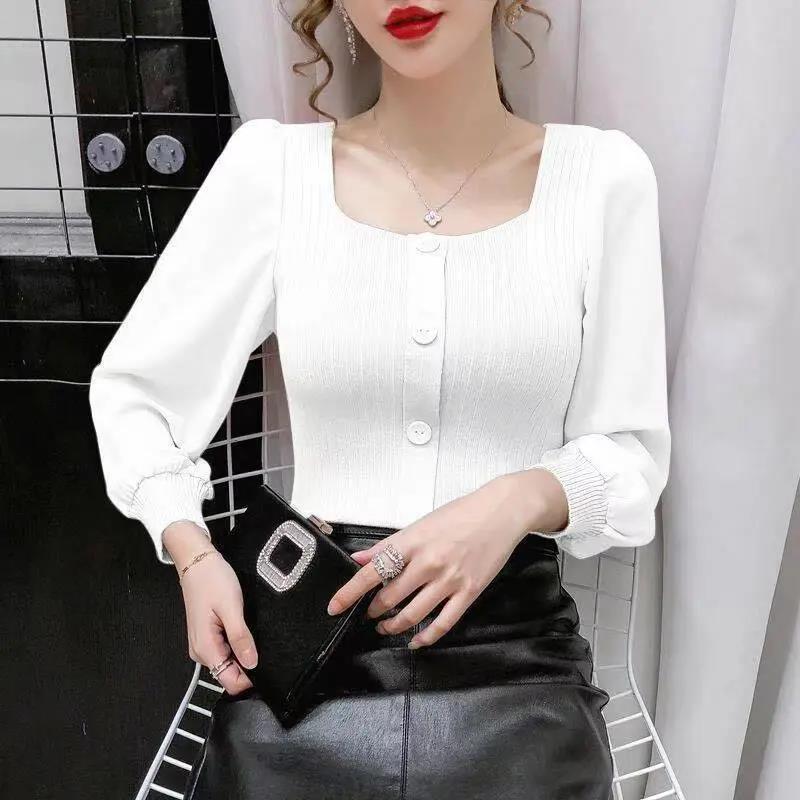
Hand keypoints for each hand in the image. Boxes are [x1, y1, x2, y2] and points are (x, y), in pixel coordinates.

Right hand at [166, 521, 257, 695]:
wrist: (197, 561)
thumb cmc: (212, 580)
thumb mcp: (231, 608)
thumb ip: (241, 638)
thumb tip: (252, 664)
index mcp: (206, 648)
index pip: (229, 682)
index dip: (249, 681)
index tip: (268, 671)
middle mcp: (201, 650)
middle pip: (229, 673)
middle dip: (248, 667)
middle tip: (264, 647)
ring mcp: (204, 643)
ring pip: (228, 661)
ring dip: (243, 654)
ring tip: (254, 635)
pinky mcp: (208, 634)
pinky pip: (225, 649)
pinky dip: (237, 645)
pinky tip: (245, 631)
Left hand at [326, 473, 554, 648]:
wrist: (501, 512)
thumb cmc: (461, 514)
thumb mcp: (420, 524)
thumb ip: (388, 545)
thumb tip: (360, 559)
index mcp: (412, 542)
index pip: (371, 572)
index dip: (349, 593)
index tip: (334, 606)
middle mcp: (428, 562)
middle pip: (389, 597)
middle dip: (373, 610)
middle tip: (367, 614)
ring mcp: (449, 579)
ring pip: (413, 614)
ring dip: (394, 626)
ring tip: (386, 627)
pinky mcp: (469, 592)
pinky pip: (443, 623)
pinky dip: (426, 636)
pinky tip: (416, 640)